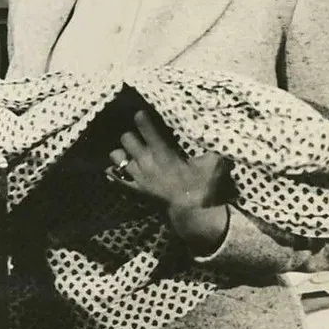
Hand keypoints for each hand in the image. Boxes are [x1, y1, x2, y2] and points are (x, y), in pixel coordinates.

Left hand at [108, 110, 231, 251]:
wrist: (193, 215)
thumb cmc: (203, 188)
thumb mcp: (214, 165)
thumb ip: (211, 150)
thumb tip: (213, 142)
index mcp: (164, 153)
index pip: (146, 129)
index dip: (142, 118)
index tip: (140, 113)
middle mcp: (147, 162)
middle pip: (126, 138)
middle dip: (131, 134)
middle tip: (140, 136)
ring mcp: (138, 177)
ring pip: (116, 156)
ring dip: (122, 151)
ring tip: (130, 151)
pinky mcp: (135, 189)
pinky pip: (116, 177)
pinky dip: (114, 171)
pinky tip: (117, 166)